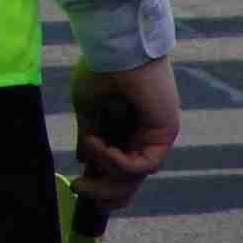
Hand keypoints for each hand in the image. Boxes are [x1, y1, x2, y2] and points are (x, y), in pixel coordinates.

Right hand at [71, 58, 180, 216]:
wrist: (115, 50)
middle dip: (102, 191)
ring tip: (91, 147)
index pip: (119, 171)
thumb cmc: (99, 71)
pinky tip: (102, 145)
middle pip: (128, 182)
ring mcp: (154, 139)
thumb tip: (82, 158)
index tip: (78, 189)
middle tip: (78, 188)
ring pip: (134, 177)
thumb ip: (88, 134)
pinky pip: (143, 164)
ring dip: (107, 171)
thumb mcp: (86, 108)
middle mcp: (140, 139)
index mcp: (122, 132)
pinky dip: (120, 162)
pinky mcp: (164, 136)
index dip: (102, 187)